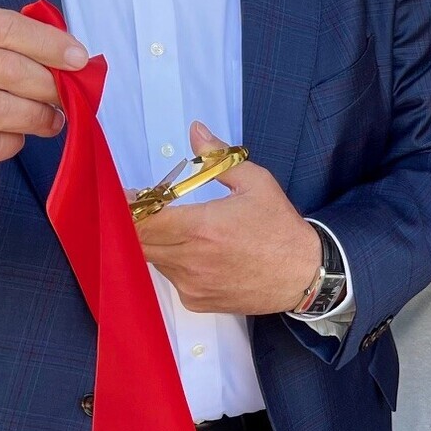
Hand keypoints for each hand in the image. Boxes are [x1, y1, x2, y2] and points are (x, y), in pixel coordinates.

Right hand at [0, 6, 86, 204]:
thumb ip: (28, 50)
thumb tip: (76, 61)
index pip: (3, 27)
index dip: (47, 43)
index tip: (79, 60)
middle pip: (5, 69)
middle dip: (47, 85)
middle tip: (69, 96)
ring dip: (36, 115)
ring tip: (53, 119)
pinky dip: (14, 142)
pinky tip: (19, 137)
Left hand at [136, 123, 321, 313]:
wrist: (304, 274)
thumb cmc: (280, 228)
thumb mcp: (256, 182)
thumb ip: (218, 157)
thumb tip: (196, 131)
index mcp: (202, 226)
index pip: (142, 220)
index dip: (127, 208)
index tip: (127, 197)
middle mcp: (191, 259)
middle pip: (138, 242)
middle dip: (137, 225)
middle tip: (147, 210)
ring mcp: (191, 283)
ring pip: (155, 260)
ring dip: (159, 243)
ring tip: (186, 232)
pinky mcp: (196, 300)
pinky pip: (172, 279)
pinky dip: (177, 264)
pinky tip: (201, 255)